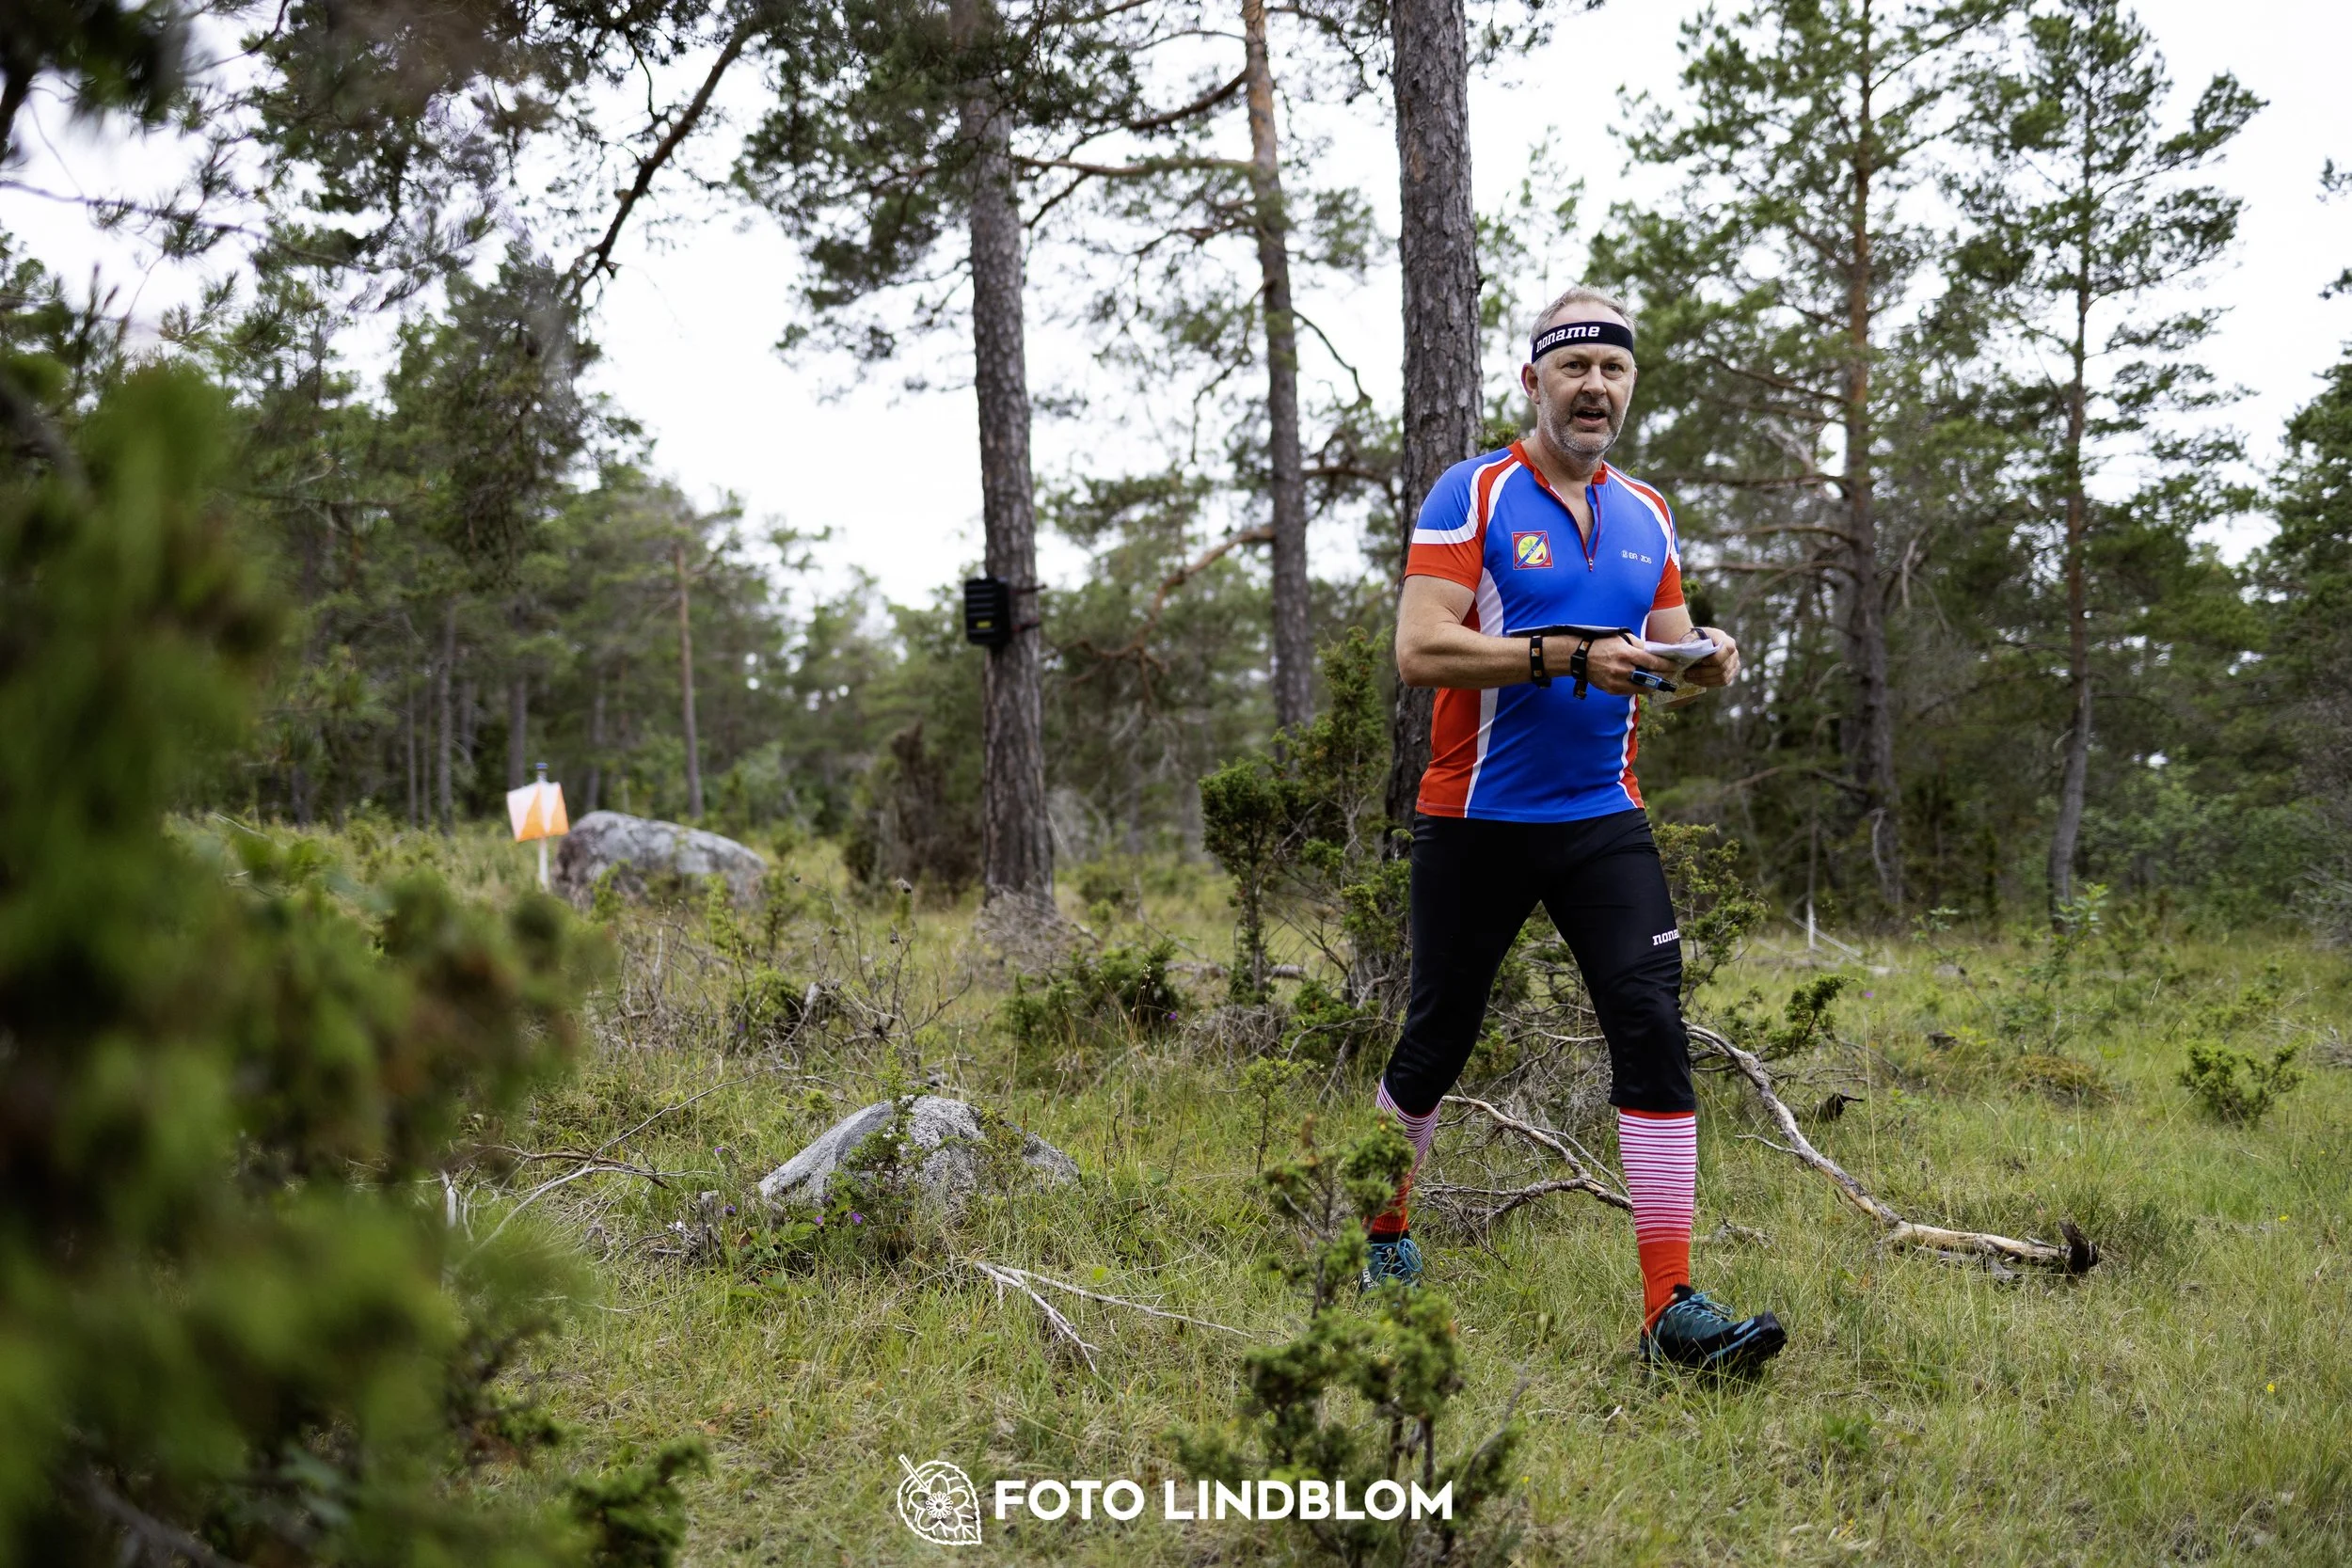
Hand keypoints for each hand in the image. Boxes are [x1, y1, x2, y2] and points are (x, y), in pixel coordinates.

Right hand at [1544, 633, 1678, 696]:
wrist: (1579, 656)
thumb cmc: (1602, 644)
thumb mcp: (1621, 638)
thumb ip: (1638, 645)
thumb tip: (1652, 653)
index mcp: (1626, 654)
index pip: (1652, 662)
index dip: (1666, 666)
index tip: (1675, 667)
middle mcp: (1622, 669)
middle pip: (1649, 678)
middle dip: (1661, 677)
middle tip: (1669, 676)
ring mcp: (1616, 681)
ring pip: (1641, 688)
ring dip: (1650, 685)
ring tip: (1656, 682)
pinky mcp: (1611, 689)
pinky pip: (1629, 692)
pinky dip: (1636, 688)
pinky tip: (1639, 683)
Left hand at [1682, 627, 1740, 687]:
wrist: (1706, 642)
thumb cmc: (1700, 638)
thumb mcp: (1695, 634)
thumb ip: (1691, 639)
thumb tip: (1686, 647)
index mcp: (1728, 642)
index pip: (1727, 651)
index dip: (1714, 659)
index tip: (1699, 661)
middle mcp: (1734, 654)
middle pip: (1721, 668)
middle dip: (1702, 672)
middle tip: (1687, 673)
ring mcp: (1734, 665)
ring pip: (1721, 678)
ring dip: (1703, 680)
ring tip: (1689, 678)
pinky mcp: (1731, 674)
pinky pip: (1721, 682)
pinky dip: (1708, 683)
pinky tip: (1697, 681)